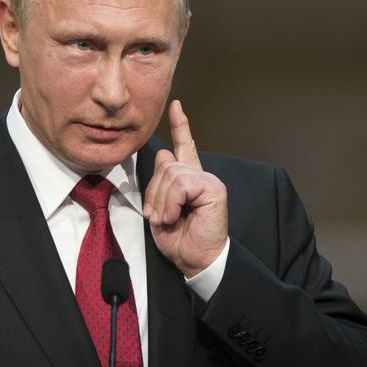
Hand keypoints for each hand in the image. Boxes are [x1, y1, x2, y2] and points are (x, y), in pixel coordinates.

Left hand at [143, 100, 227, 277]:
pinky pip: (181, 184)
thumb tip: (163, 155)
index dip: (179, 125)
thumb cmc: (178, 238)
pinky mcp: (213, 188)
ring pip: (171, 174)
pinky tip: (175, 216)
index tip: (176, 105)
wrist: (195, 260)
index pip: (183, 145)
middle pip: (164, 164)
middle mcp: (199, 174)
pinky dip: (172, 202)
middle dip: (153, 192)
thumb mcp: (159, 208)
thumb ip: (160, 182)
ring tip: (168, 219)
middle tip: (158, 215)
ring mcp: (208, 179)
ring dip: (162, 201)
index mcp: (187, 177)